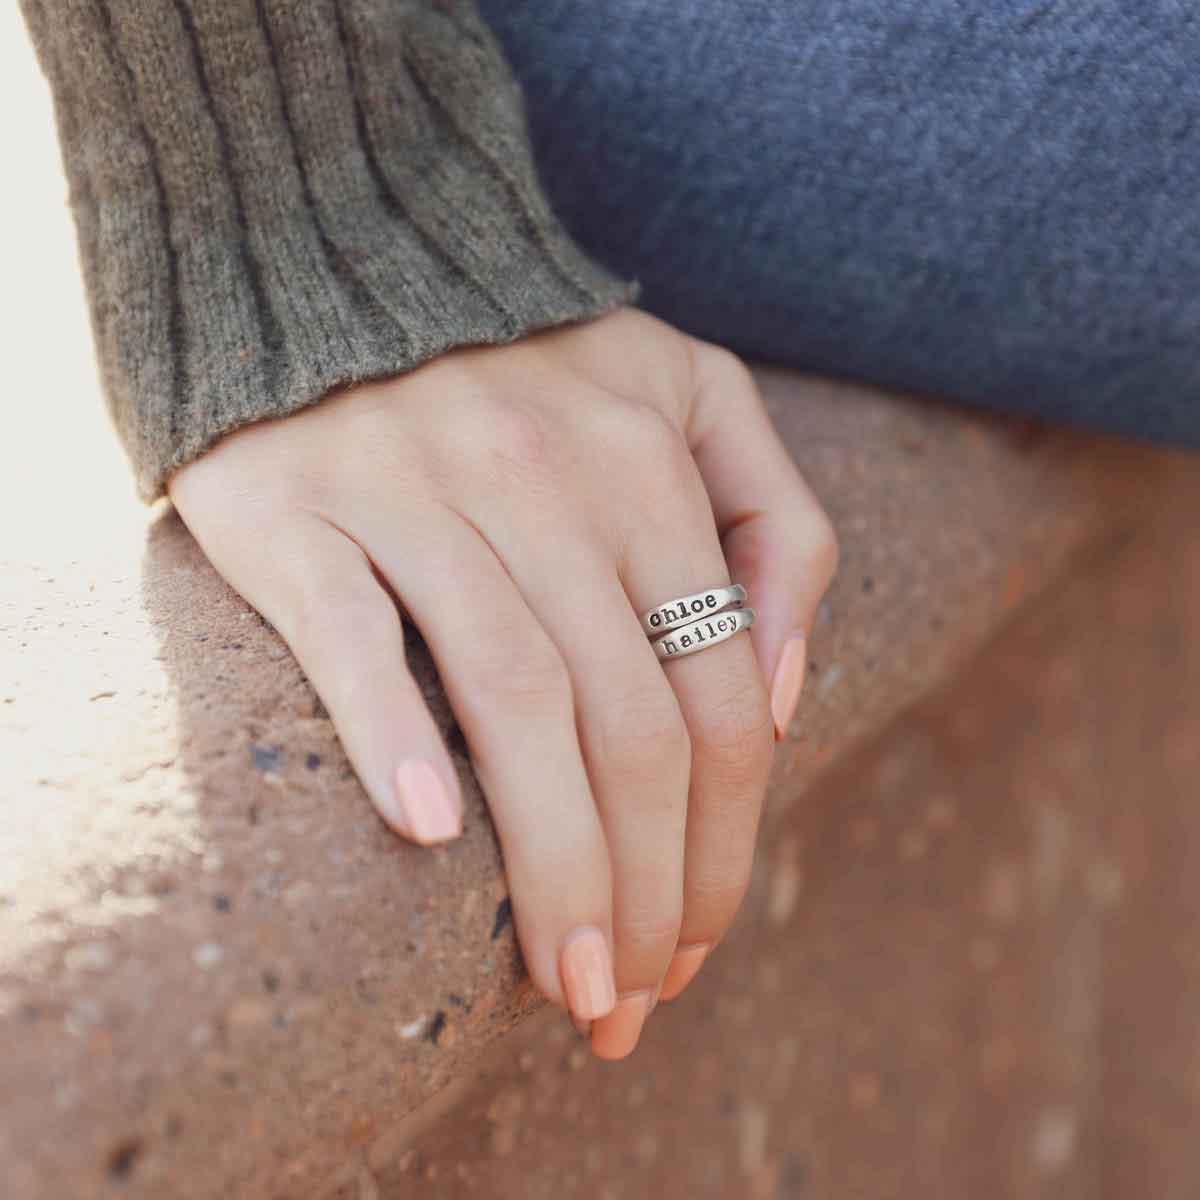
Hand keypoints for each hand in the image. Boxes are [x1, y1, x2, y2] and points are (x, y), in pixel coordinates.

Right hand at [167, 308, 836, 1057]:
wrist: (338, 262)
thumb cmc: (531, 358)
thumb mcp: (693, 396)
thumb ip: (778, 523)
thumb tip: (784, 696)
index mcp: (647, 459)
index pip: (719, 695)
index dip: (728, 841)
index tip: (703, 945)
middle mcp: (542, 475)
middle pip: (629, 723)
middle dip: (651, 890)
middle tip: (631, 1005)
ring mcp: (413, 489)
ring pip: (512, 704)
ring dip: (554, 865)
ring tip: (567, 985)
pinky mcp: (294, 508)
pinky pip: (350, 634)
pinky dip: (393, 736)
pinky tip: (429, 839)